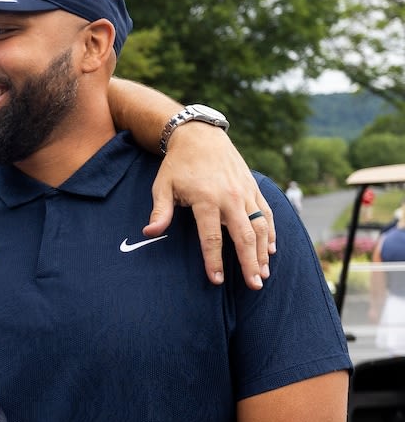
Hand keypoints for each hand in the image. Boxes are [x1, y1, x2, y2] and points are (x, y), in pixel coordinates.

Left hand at [147, 124, 273, 289]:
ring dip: (263, 251)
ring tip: (264, 274)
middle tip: (254, 285)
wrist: (201, 136)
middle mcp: (230, 197)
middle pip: (243, 236)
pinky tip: (271, 250)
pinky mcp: (254, 189)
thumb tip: (149, 233)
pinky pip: (266, 214)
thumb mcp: (163, 186)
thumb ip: (160, 211)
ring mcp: (245, 193)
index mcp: (206, 199)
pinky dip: (271, 232)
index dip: (214, 261)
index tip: (216, 281)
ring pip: (260, 227)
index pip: (211, 237)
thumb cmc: (178, 165)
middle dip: (249, 263)